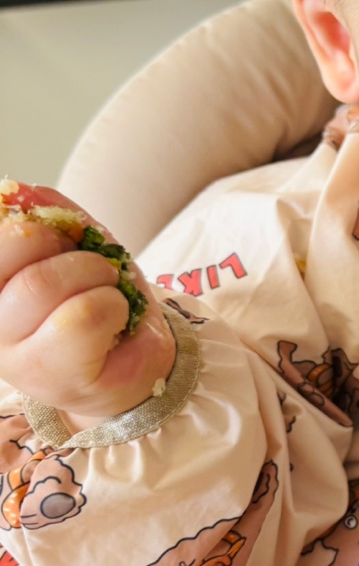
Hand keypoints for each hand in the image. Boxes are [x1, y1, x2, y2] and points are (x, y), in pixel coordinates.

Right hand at [0, 185, 174, 423]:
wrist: (138, 357)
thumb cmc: (100, 299)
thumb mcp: (79, 244)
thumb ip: (50, 215)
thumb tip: (19, 189)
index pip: (0, 233)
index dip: (39, 227)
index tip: (65, 247)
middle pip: (16, 248)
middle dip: (72, 248)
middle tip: (96, 269)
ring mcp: (11, 355)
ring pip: (44, 283)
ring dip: (98, 277)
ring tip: (108, 294)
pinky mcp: (51, 376)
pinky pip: (83, 316)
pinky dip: (114, 305)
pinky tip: (114, 321)